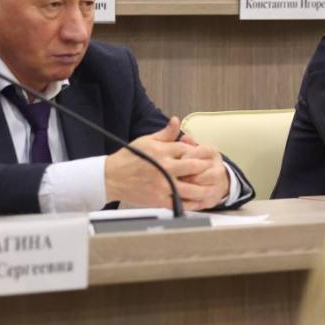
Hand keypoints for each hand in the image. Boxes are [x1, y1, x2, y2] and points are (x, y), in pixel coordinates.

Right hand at [104, 117, 230, 209]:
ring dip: (204, 189)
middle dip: (205, 168)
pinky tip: (198, 202)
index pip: (188, 150)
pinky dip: (191, 204)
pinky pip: (179, 204)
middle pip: (194, 167)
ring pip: (191, 188)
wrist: (110, 177)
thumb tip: (177, 121)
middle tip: (214, 170)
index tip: (204, 156)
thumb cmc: (128, 158)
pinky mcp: (158, 200)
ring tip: (212, 189)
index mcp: (162, 151)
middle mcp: (164, 168)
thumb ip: (165, 133)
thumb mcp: (146, 140)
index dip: (198, 152)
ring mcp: (162, 185)